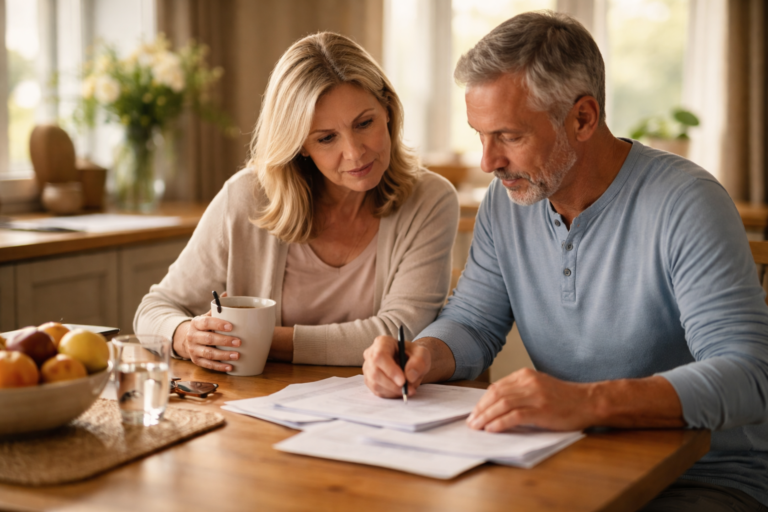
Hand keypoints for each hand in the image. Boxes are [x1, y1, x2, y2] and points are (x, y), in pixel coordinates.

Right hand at [173, 310, 241, 372]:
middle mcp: (192, 336)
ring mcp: (193, 349)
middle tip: (239, 342)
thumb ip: (217, 308)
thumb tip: (227, 294)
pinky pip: (208, 365)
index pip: (206, 323)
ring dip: (224, 355)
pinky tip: (230, 366)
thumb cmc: (204, 326)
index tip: (231, 326)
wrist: (187, 339)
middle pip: (208, 339)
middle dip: (224, 341)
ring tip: (237, 355)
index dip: (218, 324)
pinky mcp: (196, 360)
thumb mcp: (207, 316)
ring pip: (208, 353)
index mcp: (196, 323)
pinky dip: (219, 367)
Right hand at [363, 335, 431, 397]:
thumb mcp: (422, 354)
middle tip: (409, 389)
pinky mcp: (370, 380)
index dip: (390, 370)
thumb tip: (409, 376)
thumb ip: (419, 362)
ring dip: (393, 391)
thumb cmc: (414, 355)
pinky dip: (391, 394)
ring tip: (408, 389)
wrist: (411, 362)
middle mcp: (371, 354)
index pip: (380, 355)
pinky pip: (377, 391)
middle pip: (375, 372)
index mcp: (383, 342)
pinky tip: (401, 390)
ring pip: (375, 384)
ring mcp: (368, 368)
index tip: (403, 381)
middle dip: (393, 385)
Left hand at [467, 368, 596, 431]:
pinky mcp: (541, 410)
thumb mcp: (539, 386)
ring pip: (502, 405)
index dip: (482, 401)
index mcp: (525, 375)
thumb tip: (496, 403)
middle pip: (496, 395)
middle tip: (472, 422)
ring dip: (487, 417)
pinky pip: (515, 416)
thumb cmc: (564, 398)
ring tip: (478, 427)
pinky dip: (500, 423)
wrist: (588, 402)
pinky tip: (492, 429)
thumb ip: (519, 391)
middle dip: (481, 410)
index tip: (475, 412)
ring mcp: (535, 395)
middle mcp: (528, 382)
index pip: (497, 387)